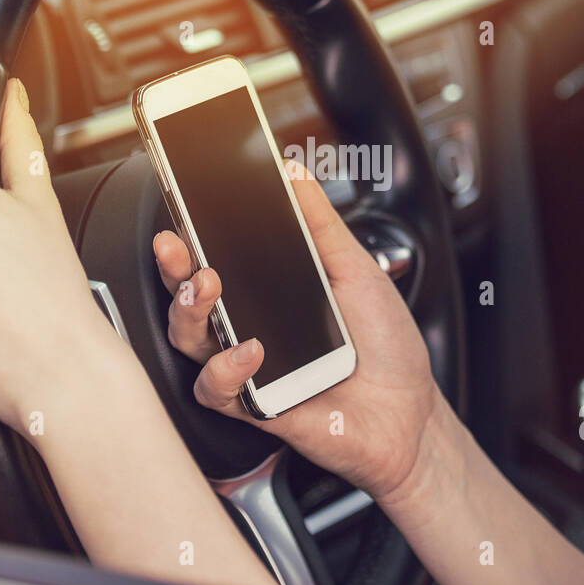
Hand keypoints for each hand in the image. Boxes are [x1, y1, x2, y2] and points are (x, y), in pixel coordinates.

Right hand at [155, 161, 441, 501]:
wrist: (411, 412)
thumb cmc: (386, 346)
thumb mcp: (356, 270)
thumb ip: (319, 224)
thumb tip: (292, 172)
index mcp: (268, 291)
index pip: (215, 258)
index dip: (190, 238)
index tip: (179, 213)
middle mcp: (249, 326)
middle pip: (188, 294)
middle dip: (172, 267)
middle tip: (176, 246)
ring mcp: (248, 366)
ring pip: (189, 339)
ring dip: (188, 310)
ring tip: (208, 287)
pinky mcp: (254, 405)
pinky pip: (215, 389)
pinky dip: (226, 369)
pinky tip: (251, 352)